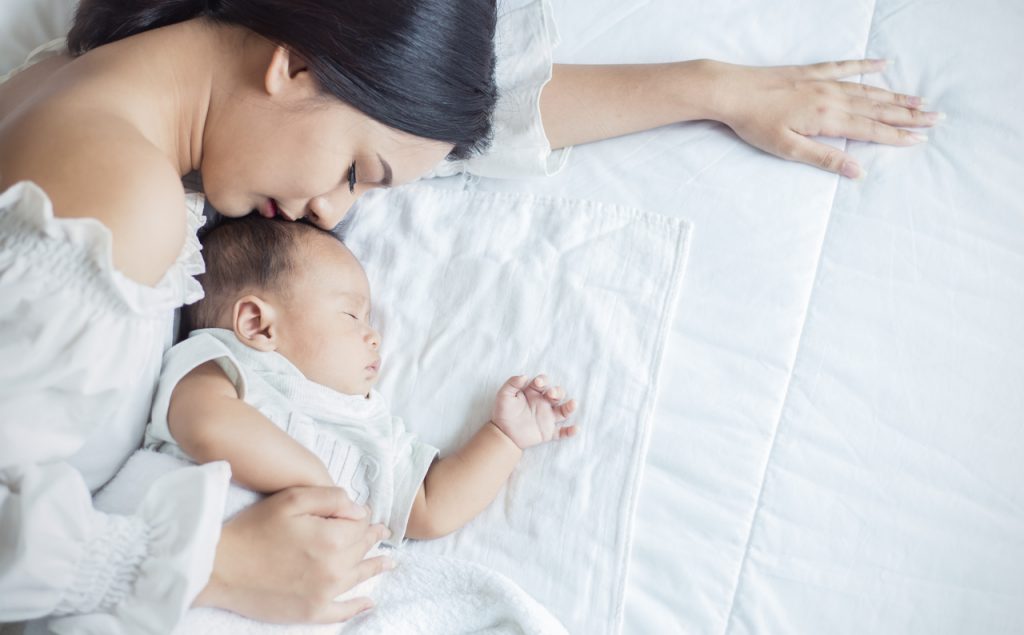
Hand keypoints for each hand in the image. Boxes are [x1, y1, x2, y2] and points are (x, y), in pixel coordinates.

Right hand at [194, 486, 393, 622]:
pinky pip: (342, 611)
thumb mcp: (293, 499)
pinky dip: (357, 607)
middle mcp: (334, 569)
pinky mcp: (309, 612)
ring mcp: (323, 594)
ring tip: (388, 562)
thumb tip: (361, 511)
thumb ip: (332, 499)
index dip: (363, 518)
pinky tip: (368, 603)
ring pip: (358, 577)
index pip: (360, 526)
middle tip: (382, 533)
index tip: (366, 515)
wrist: (219, 567)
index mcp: (332, 539)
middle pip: (361, 550)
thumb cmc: (254, 528)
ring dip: (375, 567)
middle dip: (372, 539)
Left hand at [490, 374, 577, 448]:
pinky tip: (576, 428)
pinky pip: (562, 432)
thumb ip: (512, 384)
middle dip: (557, 392)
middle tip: (551, 394)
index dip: (542, 380)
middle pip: (557, 394)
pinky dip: (570, 431)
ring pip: (564, 410)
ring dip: (569, 407)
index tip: (538, 383)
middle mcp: (544, 403)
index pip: (542, 382)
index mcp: (533, 392)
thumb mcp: (504, 396)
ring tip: (573, 404)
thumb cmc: (503, 412)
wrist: (502, 434)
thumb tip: (524, 376)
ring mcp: (548, 417)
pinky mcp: (549, 432)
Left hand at [707, 58, 941, 178]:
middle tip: (937, 118)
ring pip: (867, 89)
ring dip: (894, 95)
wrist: (730, 90)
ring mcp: (822, 81)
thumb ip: (823, 159)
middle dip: (908, 114)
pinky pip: (845, 66)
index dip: (897, 135)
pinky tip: (883, 64)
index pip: (870, 129)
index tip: (921, 139)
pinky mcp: (810, 72)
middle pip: (877, 108)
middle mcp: (831, 96)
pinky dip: (866, 65)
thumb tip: (856, 171)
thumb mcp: (787, 148)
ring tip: (919, 99)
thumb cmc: (754, 123)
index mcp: (827, 118)